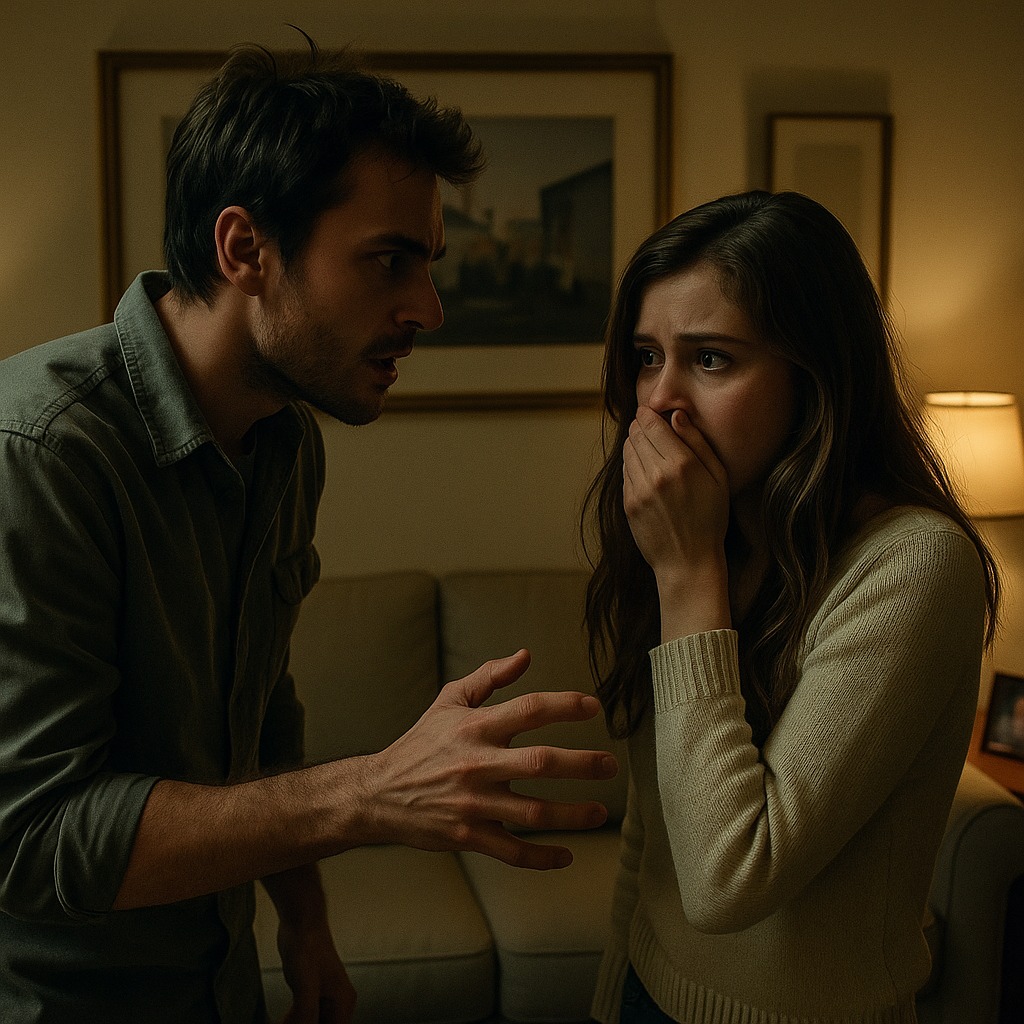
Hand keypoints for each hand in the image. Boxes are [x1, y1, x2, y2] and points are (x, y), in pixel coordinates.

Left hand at [276, 917, 354, 1023]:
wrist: (300, 922)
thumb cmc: (308, 945)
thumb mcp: (306, 986)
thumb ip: (306, 1015)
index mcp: (343, 1002)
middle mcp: (337, 1002)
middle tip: (287, 1023)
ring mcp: (324, 997)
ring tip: (283, 1022)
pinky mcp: (311, 993)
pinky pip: (303, 1017)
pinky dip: (292, 1021)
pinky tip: (282, 1020)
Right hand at [359, 649, 616, 868]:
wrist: (377, 793)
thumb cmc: (420, 743)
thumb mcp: (448, 701)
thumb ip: (488, 677)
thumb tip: (525, 655)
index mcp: (475, 728)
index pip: (529, 710)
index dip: (565, 706)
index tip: (594, 707)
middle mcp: (477, 764)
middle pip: (540, 762)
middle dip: (581, 764)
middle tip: (611, 765)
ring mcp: (473, 804)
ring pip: (533, 812)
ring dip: (572, 815)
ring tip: (600, 812)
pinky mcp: (468, 836)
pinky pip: (511, 851)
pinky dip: (541, 857)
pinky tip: (567, 855)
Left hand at [623, 406, 728, 578]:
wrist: (688, 561)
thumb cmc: (710, 519)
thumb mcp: (718, 478)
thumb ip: (698, 443)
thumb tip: (677, 416)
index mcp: (682, 465)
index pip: (652, 424)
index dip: (648, 414)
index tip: (650, 412)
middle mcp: (657, 475)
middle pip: (636, 434)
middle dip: (640, 426)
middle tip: (647, 426)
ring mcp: (640, 490)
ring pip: (627, 451)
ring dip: (633, 443)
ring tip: (646, 446)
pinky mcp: (628, 503)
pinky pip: (625, 472)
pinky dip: (631, 464)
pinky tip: (644, 469)